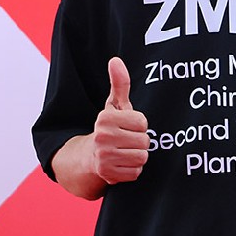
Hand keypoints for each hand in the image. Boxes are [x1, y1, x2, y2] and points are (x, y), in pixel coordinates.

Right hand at [93, 56, 149, 183]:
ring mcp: (104, 157)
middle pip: (144, 141)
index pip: (142, 123)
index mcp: (105, 118)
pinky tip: (121, 164)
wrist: (90, 157)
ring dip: (137, 157)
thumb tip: (116, 60)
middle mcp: (102, 137)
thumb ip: (120, 84)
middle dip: (139, 142)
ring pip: (141, 157)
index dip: (139, 126)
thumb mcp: (115, 106)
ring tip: (125, 152)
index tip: (128, 127)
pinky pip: (136, 173)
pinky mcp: (108, 175)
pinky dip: (132, 170)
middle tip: (127, 142)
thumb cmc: (110, 128)